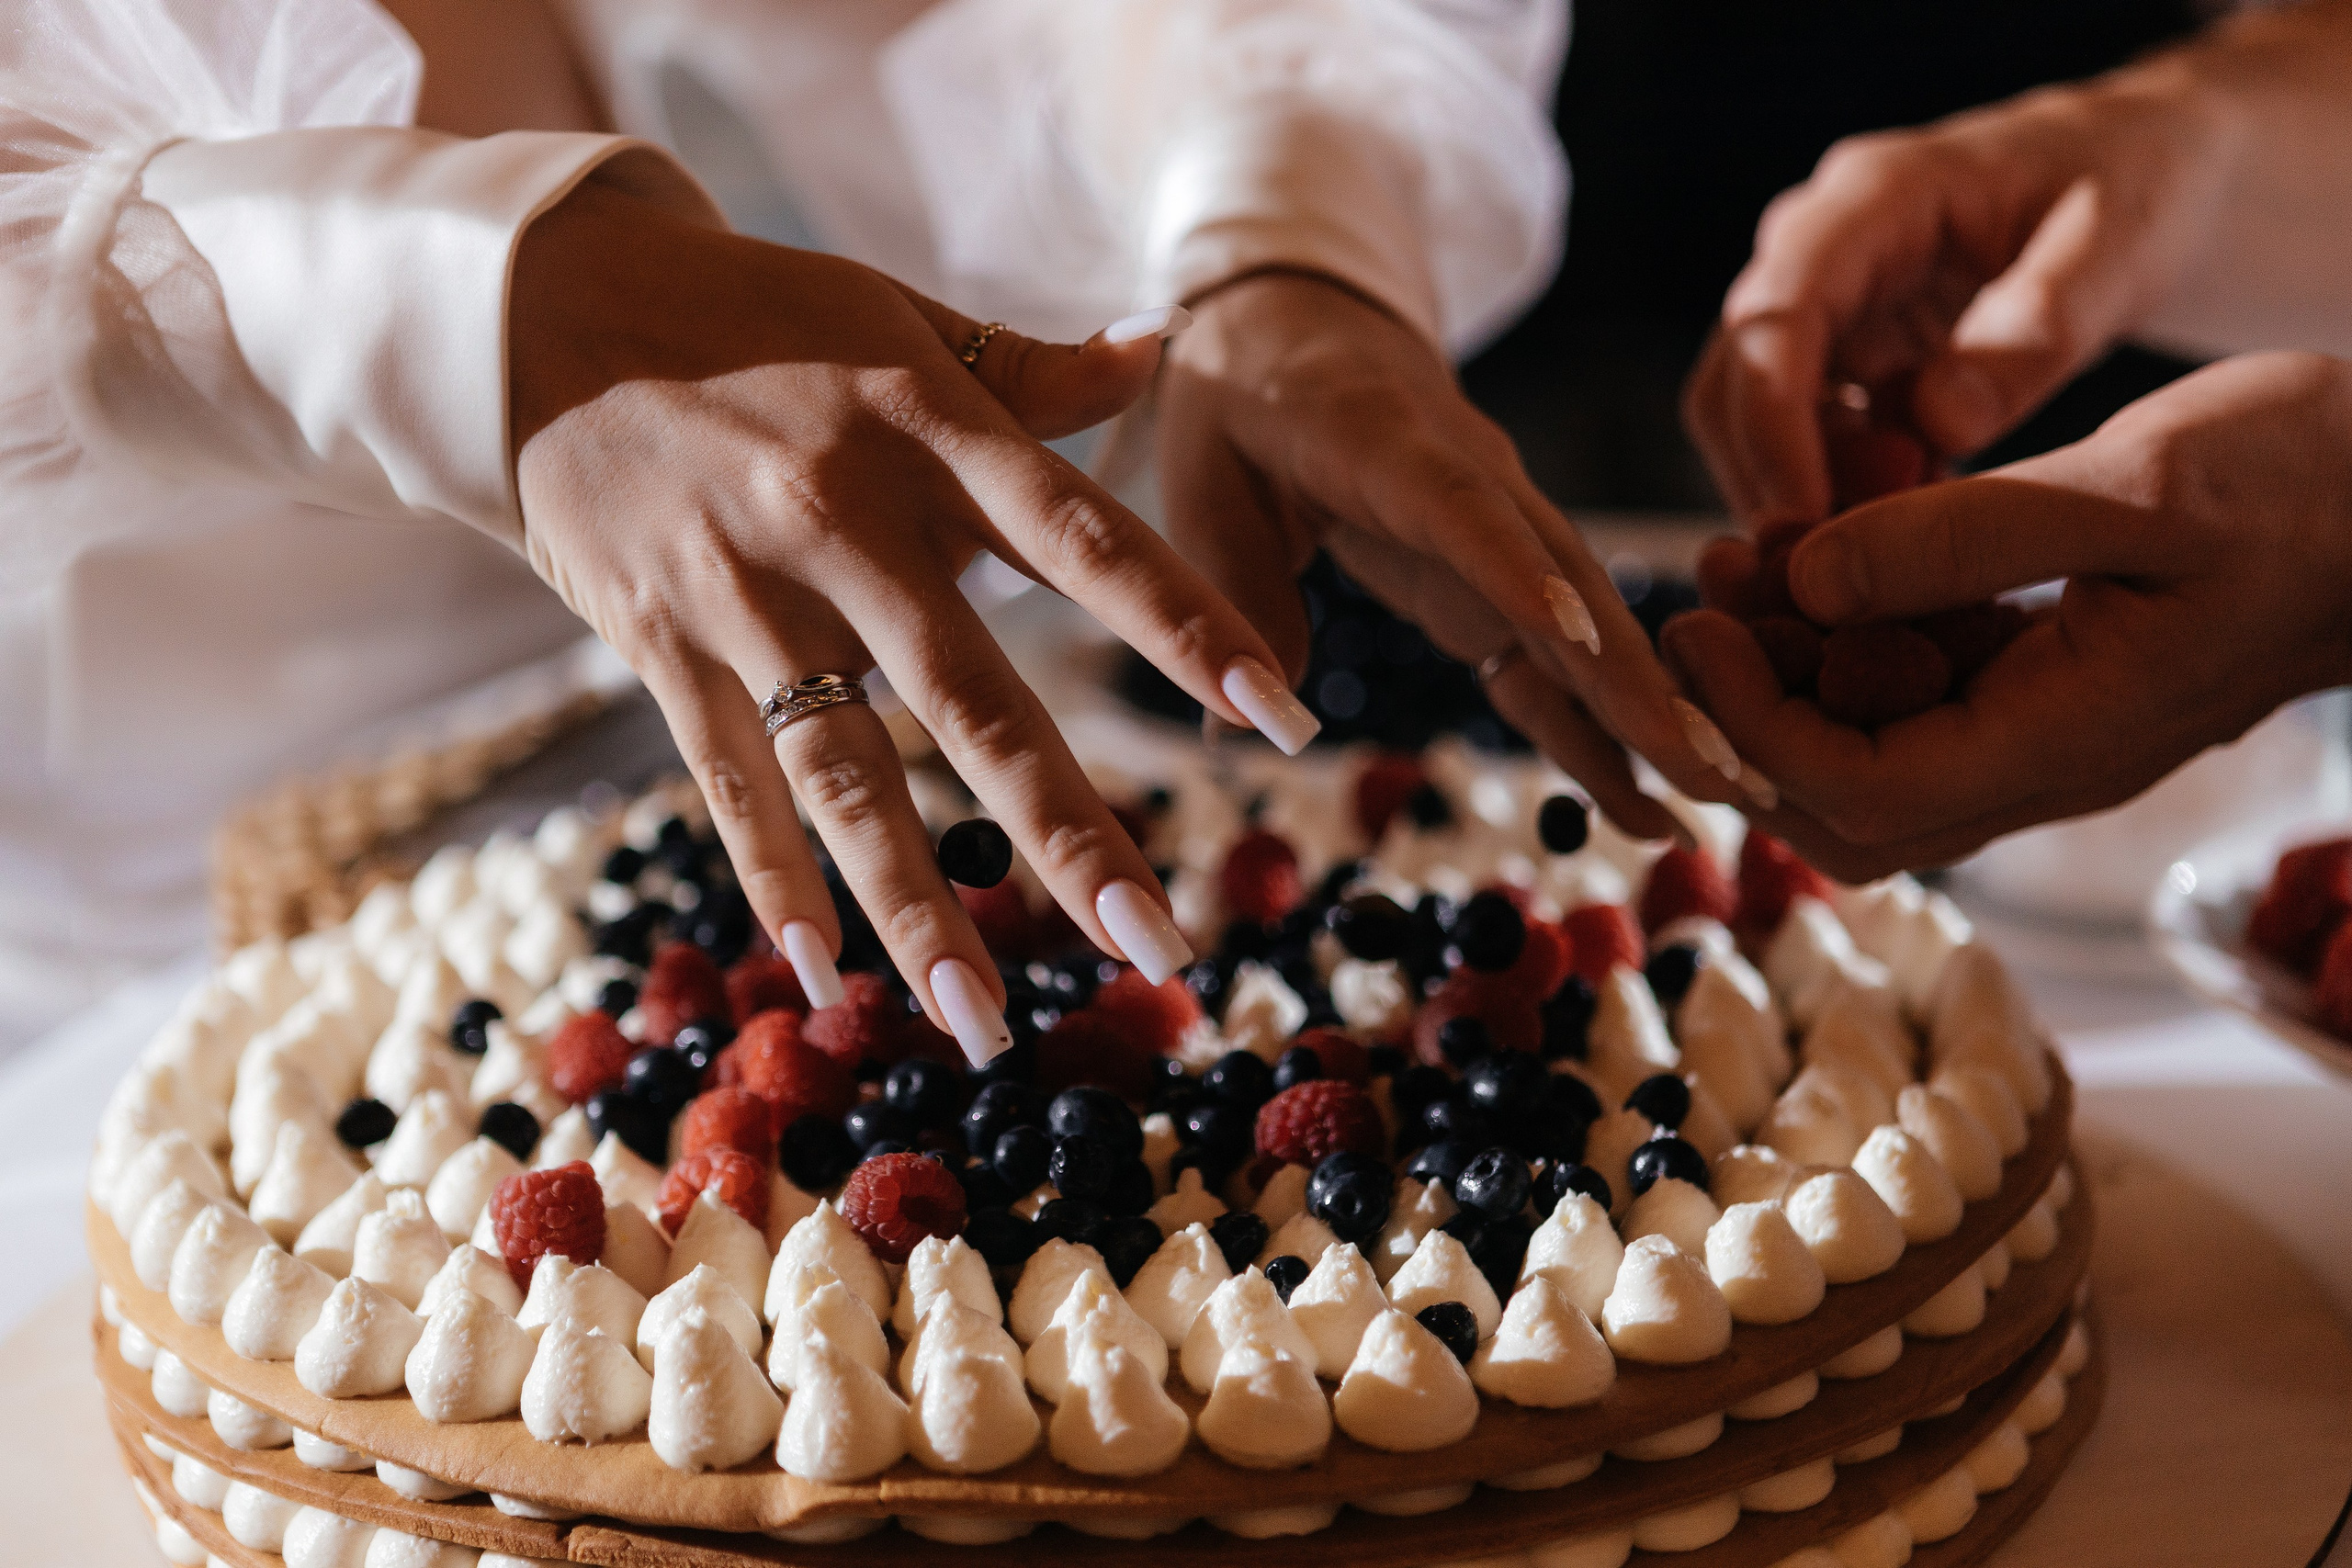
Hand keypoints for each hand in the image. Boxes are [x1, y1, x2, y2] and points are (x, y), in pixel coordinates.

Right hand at [508, 179, 1308, 1060]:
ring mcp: (748, 596)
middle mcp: (846, 521)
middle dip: (1069, 832)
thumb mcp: (899, 320)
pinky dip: (777, 883)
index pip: (1089, 541)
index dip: (1192, 630)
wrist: (542, 313)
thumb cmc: (755, 319)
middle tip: (1156, 944)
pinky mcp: (663, 648)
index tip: (1286, 720)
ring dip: (920, 907)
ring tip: (984, 1022)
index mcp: (930, 430)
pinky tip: (830, 980)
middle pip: (977, 699)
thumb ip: (1033, 371)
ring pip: (849, 775)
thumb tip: (1161, 347)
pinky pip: (730, 786)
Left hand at [1156, 269, 1767, 839]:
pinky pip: (1557, 655)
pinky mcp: (1503, 573)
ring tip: (1723, 798)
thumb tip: (1246, 723)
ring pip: (1588, 623)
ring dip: (1653, 712)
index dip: (1518, 575)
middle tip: (1713, 763)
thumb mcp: (1202, 480)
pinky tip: (1647, 800)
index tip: (1580, 643)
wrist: (1301, 318)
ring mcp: (1503, 526)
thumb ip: (1231, 594)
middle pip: (1567, 579)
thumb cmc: (1239, 395)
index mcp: (1382, 442)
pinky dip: (1599, 725)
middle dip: (1640, 679)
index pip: (1460, 508)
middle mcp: (1473, 479)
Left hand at [1661, 352, 2351, 879]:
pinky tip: (1815, 550)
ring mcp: (2044, 728)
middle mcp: (2042, 762)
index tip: (1695, 629)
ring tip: (1739, 559)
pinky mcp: (2045, 681)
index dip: (1751, 726)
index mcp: (2064, 739)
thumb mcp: (2137, 487)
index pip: (1856, 792)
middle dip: (1747, 719)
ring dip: (1788, 673)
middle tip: (1697, 605)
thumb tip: (1808, 580)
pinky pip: (1918, 693)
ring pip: (1870, 750)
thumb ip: (1969, 541)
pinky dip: (1849, 638)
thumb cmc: (2315, 486)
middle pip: (1840, 807)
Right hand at [1682, 65, 2230, 526]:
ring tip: (1911, 532)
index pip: (1777, 315)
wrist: (2152, 173)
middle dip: (1773, 478)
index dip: (1773, 424)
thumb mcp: (2123, 247)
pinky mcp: (1845, 354)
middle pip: (1735, 377)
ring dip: (1806, 491)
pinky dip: (1843, 492)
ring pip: (1752, 419)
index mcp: (1879, 195)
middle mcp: (1822, 244)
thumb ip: (2037, 330)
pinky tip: (1920, 519)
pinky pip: (1806, 439)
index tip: (1804, 522)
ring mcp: (1827, 302)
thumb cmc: (2143, 187)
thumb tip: (1938, 424)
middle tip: (1855, 563)